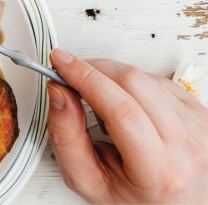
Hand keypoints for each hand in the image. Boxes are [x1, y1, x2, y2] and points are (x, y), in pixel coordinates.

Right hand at [48, 49, 207, 203]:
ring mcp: (199, 128)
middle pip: (134, 83)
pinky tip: (129, 107)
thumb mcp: (88, 180)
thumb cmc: (134, 197)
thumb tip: (59, 92)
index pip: (121, 110)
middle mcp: (187, 148)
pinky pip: (159, 81)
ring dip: (113, 80)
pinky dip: (134, 86)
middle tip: (72, 75)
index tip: (62, 62)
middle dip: (94, 70)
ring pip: (145, 77)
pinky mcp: (202, 114)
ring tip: (106, 108)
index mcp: (159, 171)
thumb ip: (65, 137)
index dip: (87, 78)